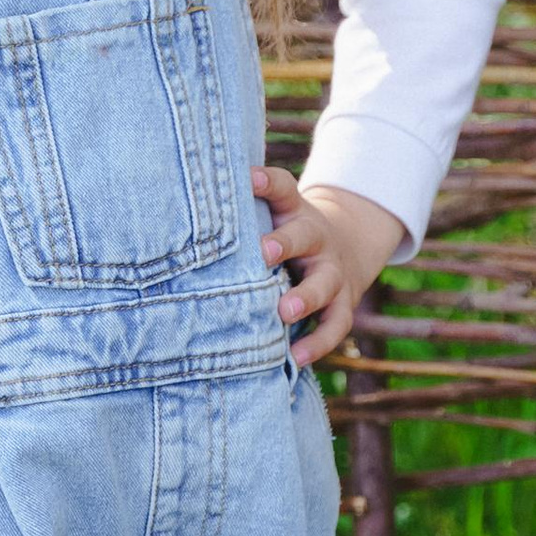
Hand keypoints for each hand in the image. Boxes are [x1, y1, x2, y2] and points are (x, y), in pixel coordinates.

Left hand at [251, 167, 403, 367]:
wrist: (348, 249)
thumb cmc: (289, 235)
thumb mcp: (275, 215)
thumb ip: (243, 212)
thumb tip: (187, 205)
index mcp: (295, 212)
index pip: (283, 189)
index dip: (267, 182)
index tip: (250, 178)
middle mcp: (317, 239)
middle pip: (306, 236)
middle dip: (286, 244)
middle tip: (263, 254)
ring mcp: (333, 273)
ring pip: (324, 284)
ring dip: (306, 297)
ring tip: (285, 312)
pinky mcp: (342, 305)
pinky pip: (334, 325)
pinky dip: (317, 343)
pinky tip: (295, 357)